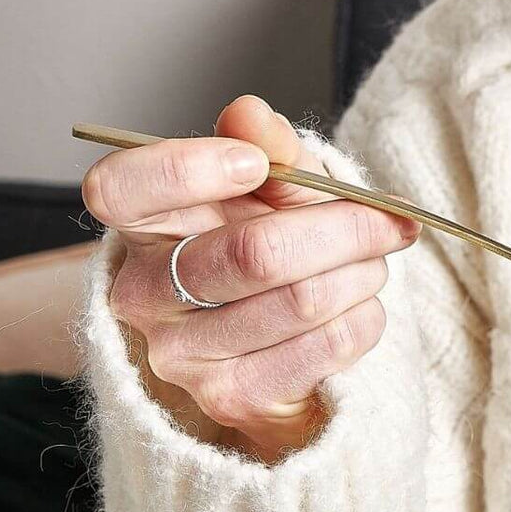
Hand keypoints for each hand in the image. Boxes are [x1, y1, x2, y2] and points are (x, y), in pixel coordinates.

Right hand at [81, 93, 419, 461]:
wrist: (276, 344)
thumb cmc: (267, 243)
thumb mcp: (272, 187)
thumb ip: (266, 147)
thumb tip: (248, 113)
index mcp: (140, 226)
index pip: (121, 188)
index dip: (188, 168)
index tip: (255, 164)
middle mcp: (143, 294)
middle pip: (254, 253)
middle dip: (345, 228)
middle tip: (389, 219)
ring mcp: (182, 355)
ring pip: (302, 300)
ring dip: (363, 273)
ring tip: (373, 263)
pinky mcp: (231, 398)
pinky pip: (325, 346)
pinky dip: (364, 317)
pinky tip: (358, 307)